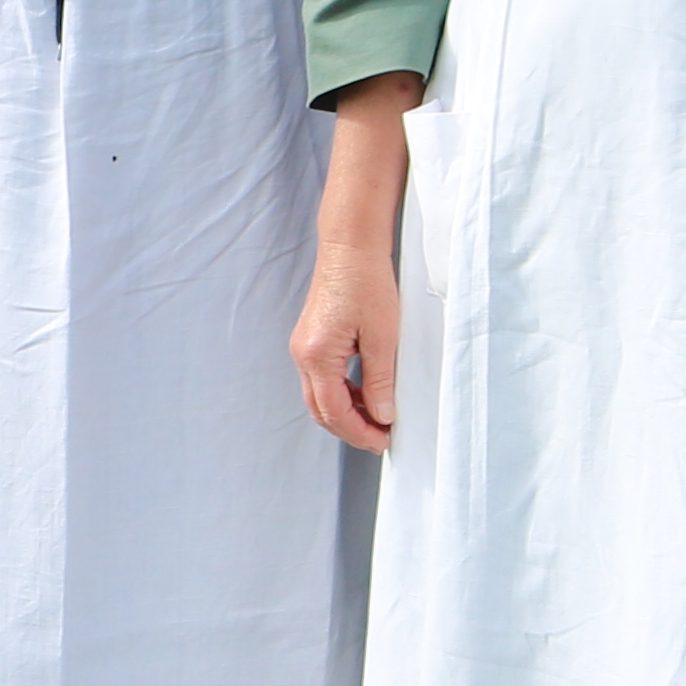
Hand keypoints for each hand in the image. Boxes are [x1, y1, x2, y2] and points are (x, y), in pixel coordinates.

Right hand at [290, 241, 401, 453]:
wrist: (350, 245)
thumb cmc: (365, 280)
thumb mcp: (382, 335)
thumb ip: (379, 380)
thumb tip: (381, 414)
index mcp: (317, 354)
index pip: (334, 411)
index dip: (359, 432)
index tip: (383, 440)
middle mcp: (302, 354)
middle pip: (320, 410)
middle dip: (349, 429)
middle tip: (380, 437)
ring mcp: (303, 347)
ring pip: (318, 397)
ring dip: (345, 413)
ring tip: (377, 417)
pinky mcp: (310, 340)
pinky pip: (320, 379)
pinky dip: (341, 394)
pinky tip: (364, 393)